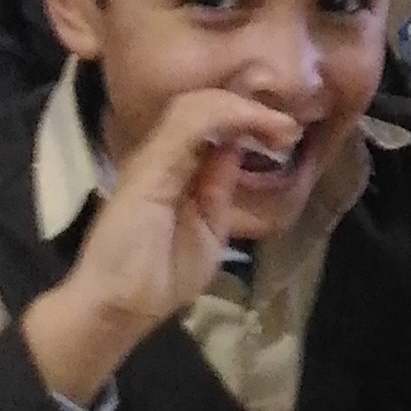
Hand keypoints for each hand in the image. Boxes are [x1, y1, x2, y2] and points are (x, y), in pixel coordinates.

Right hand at [19, 87, 302, 407]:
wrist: (119, 305)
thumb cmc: (159, 277)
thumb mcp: (208, 229)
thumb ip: (218, 189)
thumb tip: (235, 150)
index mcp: (176, 169)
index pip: (211, 125)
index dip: (250, 121)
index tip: (287, 135)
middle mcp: (163, 155)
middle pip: (206, 107)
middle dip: (254, 110)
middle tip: (290, 129)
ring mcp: (155, 155)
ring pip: (200, 105)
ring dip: (247, 109)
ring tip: (282, 127)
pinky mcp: (151, 163)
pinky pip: (191, 123)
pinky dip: (230, 116)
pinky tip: (259, 125)